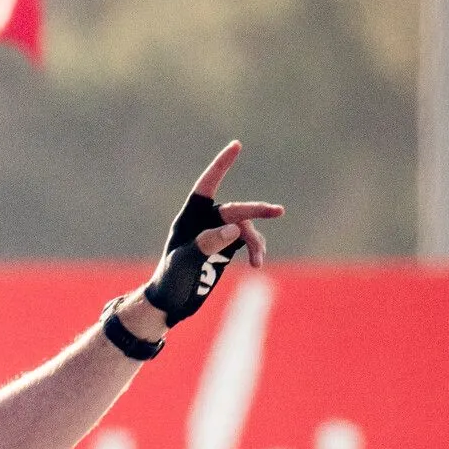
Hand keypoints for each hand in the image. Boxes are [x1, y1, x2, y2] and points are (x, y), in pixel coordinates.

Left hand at [132, 141, 286, 329]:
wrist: (171, 302)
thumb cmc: (171, 279)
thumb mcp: (185, 262)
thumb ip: (207, 243)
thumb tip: (234, 229)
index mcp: (189, 217)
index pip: (207, 185)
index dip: (221, 165)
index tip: (236, 145)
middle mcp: (205, 221)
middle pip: (234, 210)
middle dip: (255, 211)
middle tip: (278, 211)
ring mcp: (217, 233)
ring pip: (245, 228)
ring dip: (255, 243)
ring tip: (258, 260)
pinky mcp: (226, 247)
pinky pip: (248, 241)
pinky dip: (256, 249)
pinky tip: (257, 262)